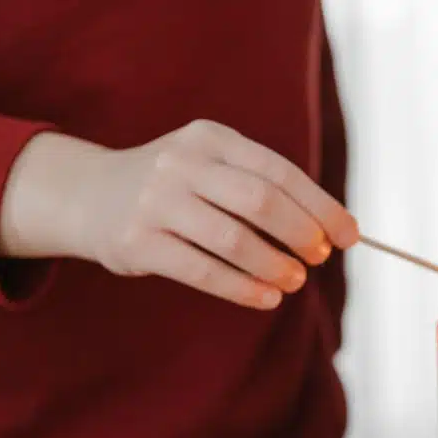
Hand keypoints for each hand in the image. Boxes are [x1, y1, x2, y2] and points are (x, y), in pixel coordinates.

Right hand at [0, 121, 358, 308]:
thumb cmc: (174, 189)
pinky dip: (242, 288)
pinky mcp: (138, 242)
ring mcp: (156, 201)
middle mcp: (181, 163)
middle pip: (261, 201)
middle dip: (301, 233)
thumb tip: (330, 231)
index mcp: (210, 138)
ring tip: (295, 281)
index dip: (321, 206)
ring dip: (275, 265)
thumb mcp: (211, 169)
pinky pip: (202, 270)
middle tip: (320, 257)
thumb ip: (261, 189)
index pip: (280, 171)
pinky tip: (267, 298)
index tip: (350, 236)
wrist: (87, 196)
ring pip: (233, 239)